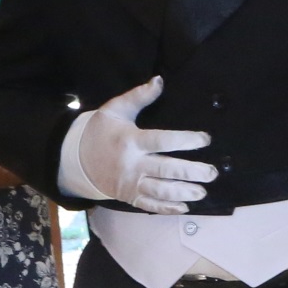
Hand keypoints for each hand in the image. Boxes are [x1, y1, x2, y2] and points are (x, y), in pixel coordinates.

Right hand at [75, 76, 214, 212]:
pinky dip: (167, 208)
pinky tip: (185, 207)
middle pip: (166, 170)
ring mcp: (130, 183)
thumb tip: (159, 80)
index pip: (162, 141)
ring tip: (203, 191)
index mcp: (130, 141)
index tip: (205, 139)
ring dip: (184, 193)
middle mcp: (132, 164)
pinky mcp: (129, 197)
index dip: (185, 140)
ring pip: (160, 191)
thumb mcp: (115, 109)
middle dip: (191, 172)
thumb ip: (138, 96)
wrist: (75, 160)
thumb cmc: (101, 131)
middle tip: (212, 172)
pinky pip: (149, 205)